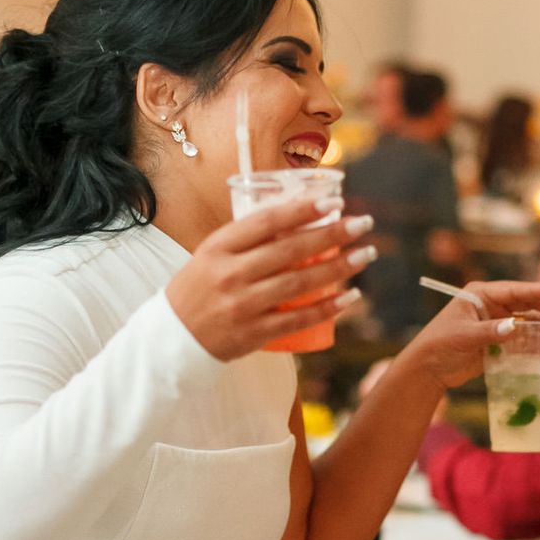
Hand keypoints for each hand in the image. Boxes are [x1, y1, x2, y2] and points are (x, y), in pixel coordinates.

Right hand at [165, 198, 376, 361]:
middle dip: (333, 234)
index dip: (302, 210)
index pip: (266, 222)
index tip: (333, 201)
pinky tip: (351, 297)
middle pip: (290, 250)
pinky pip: (299, 319)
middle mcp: (230, 274)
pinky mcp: (254, 333)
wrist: (174, 337)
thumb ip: (248, 239)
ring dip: (339, 268)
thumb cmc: (201, 288)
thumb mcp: (213, 254)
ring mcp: (243, 305)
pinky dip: (328, 308)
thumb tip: (300, 216)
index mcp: (219, 247)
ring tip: (365, 254)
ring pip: (300, 283)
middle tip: (363, 223)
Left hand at [390, 280, 539, 392]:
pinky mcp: (500, 340)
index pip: (517, 290)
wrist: (428, 369)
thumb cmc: (439, 346)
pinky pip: (525, 338)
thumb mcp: (464, 336)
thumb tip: (515, 326)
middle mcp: (492, 305)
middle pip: (528, 303)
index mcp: (481, 294)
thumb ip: (490, 331)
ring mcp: (498, 322)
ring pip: (530, 321)